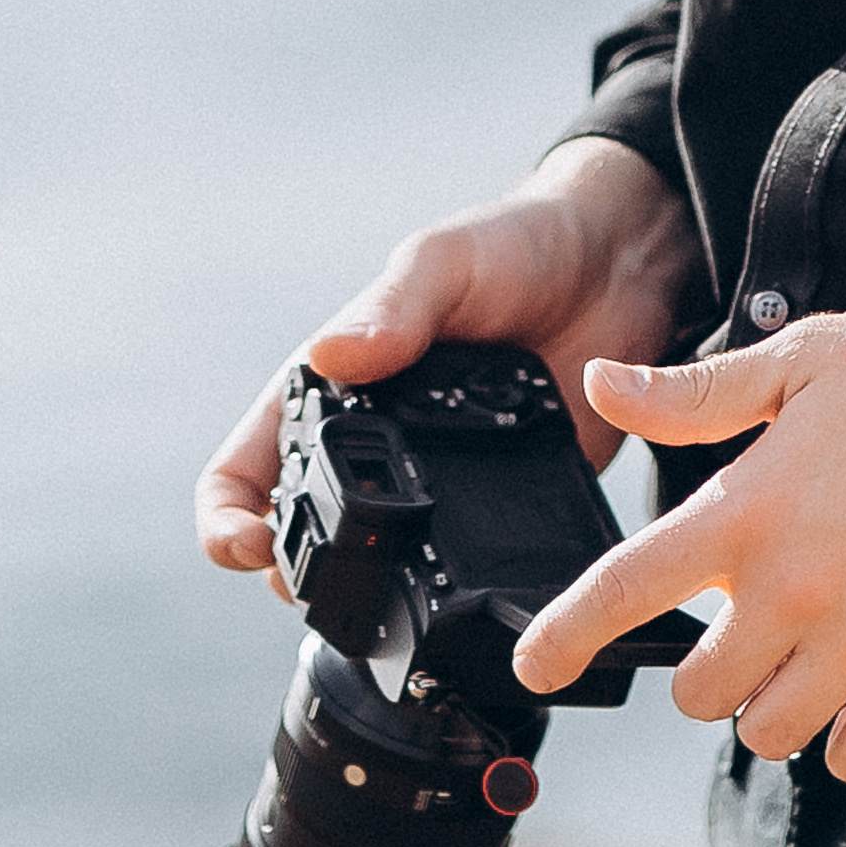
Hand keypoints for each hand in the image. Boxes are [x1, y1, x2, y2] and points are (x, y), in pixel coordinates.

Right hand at [192, 143, 701, 584]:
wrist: (618, 264)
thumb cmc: (512, 247)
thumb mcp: (442, 263)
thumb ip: (394, 309)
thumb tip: (330, 356)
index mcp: (331, 390)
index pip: (245, 471)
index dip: (227, 519)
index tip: (249, 545)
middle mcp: (371, 448)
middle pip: (300, 539)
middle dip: (293, 574)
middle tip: (322, 584)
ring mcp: (437, 484)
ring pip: (375, 568)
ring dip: (368, 594)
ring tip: (388, 599)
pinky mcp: (506, 504)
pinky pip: (470, 564)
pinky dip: (459, 586)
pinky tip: (473, 592)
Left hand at [512, 296, 845, 776]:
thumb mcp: (808, 356)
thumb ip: (699, 394)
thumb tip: (604, 388)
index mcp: (748, 507)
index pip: (625, 590)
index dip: (564, 636)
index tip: (535, 667)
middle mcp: (794, 587)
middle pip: (699, 691)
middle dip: (710, 669)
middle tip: (750, 628)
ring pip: (771, 731)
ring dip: (776, 705)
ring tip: (809, 658)